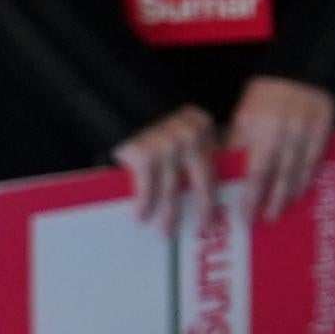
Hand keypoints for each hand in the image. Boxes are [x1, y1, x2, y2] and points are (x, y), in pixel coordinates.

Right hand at [112, 103, 220, 228]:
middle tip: (203, 227)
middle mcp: (190, 135)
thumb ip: (191, 149)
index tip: (224, 209)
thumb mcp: (176, 126)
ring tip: (166, 231)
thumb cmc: (145, 118)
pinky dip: (144, 204)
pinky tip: (140, 216)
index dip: (220, 190)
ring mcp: (168, 145)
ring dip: (168, 213)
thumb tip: (202, 187)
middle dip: (203, 208)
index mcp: (202, 127)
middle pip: (202, 180)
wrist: (109, 102)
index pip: (216, 165)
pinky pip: (147, 188)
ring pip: (173, 189)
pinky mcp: (144, 154)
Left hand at [224, 77, 334, 220]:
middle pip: (277, 176)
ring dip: (288, 194)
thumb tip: (231, 174)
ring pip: (297, 171)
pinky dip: (306, 178)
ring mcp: (305, 131)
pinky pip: (314, 161)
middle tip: (264, 219)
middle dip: (270, 201)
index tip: (244, 216)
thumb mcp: (244, 115)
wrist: (300, 70)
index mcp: (258, 127)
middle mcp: (282, 131)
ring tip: (280, 210)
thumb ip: (239, 143)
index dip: (250, 197)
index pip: (253, 171)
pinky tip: (299, 191)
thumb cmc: (265, 95)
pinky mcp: (323, 129)